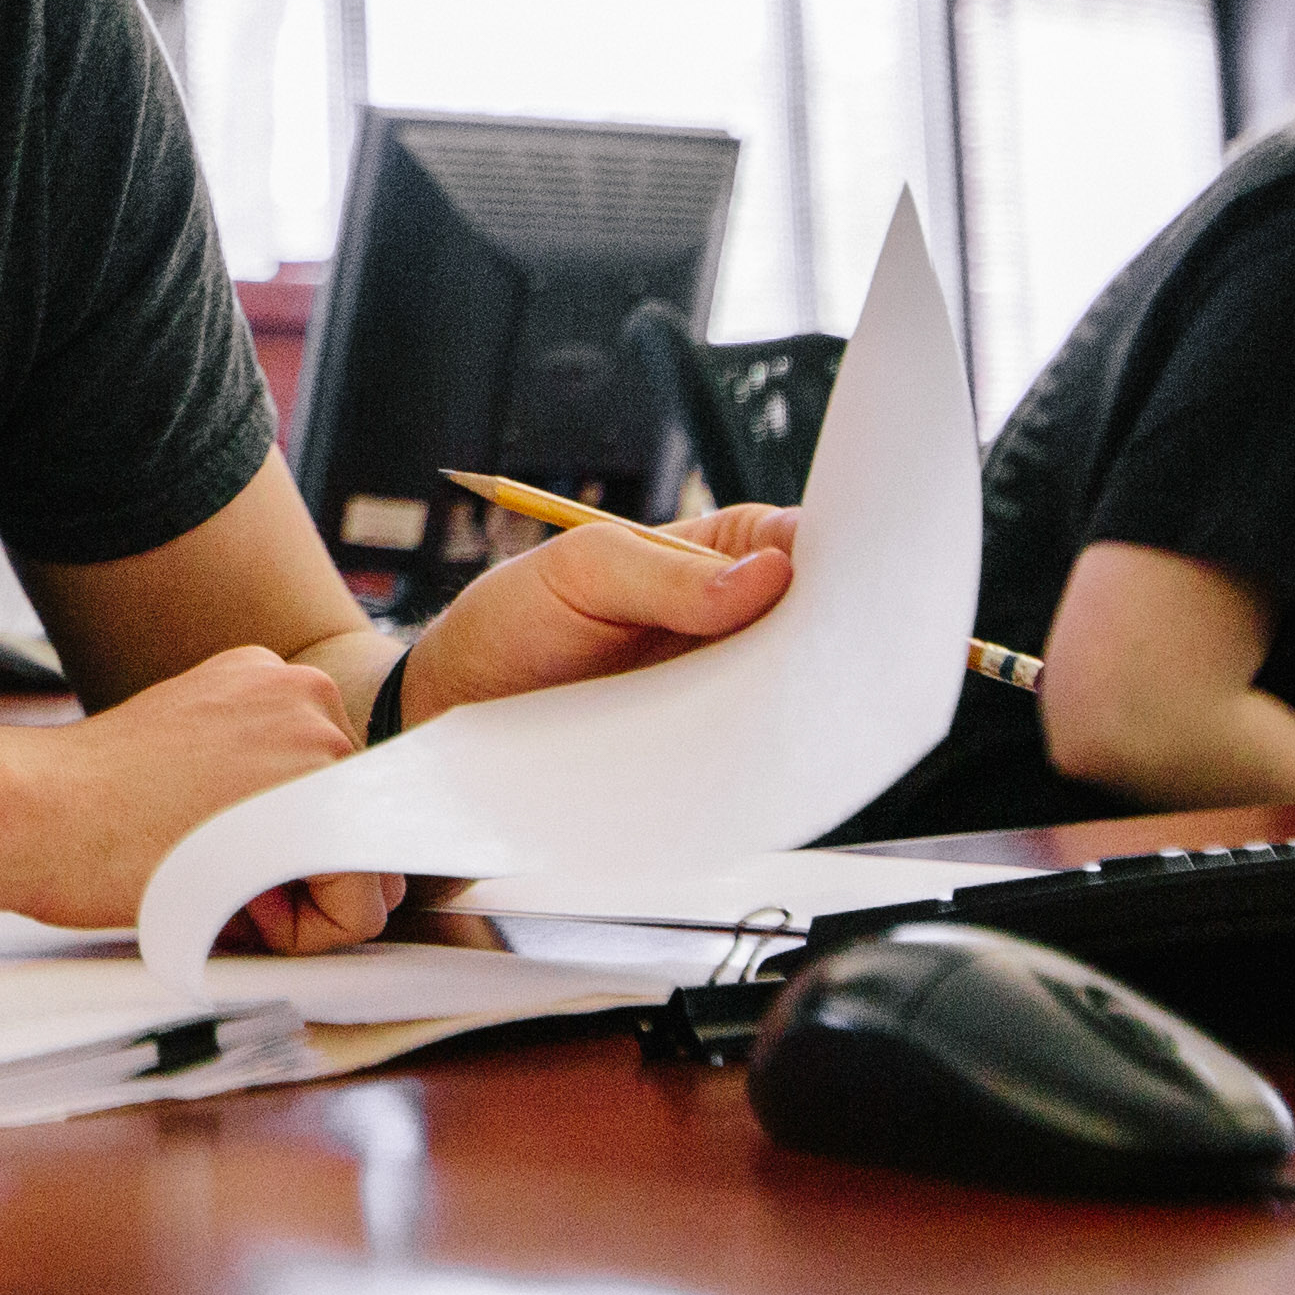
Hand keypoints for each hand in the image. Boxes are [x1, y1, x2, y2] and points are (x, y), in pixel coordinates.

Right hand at [0, 644, 377, 948]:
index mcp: (269, 679)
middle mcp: (307, 693)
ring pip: (365, 870)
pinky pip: (360, 908)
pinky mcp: (322, 807)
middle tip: (216, 876)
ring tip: (221, 887)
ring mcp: (321, 741)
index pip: (327, 790)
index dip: (277, 848)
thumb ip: (255, 791)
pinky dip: (308, 934)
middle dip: (298, 875)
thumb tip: (323, 869)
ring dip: (302, 904)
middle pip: (354, 825)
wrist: (32, 810)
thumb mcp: (185, 764)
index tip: (213, 850)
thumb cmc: (84, 806)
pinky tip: (236, 904)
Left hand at [404, 502, 800, 731]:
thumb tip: (768, 575)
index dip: (833, 561)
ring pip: (799, 691)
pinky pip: (759, 749)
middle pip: (821, 623)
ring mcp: (729, 689)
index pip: (802, 543)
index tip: (836, 589)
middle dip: (833, 637)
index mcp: (718, 553)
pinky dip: (766, 750)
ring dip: (801, 699)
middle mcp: (737, 620)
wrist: (458, 713)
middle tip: (819, 657)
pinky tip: (759, 751)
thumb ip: (665, 571)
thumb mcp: (579, 570)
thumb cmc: (513, 624)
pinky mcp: (712, 750)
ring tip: (782, 705)